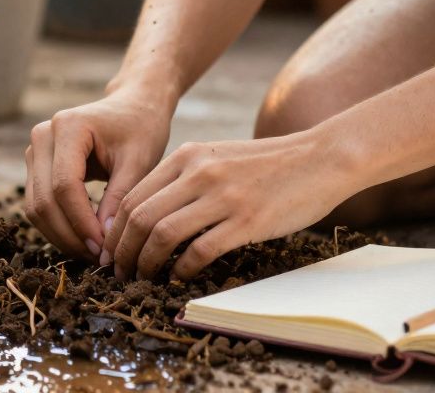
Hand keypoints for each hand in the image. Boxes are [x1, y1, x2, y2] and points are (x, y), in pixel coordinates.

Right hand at [24, 87, 173, 260]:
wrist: (133, 107)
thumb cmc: (141, 129)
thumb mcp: (139, 161)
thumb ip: (121, 199)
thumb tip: (105, 245)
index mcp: (68, 126)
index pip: (64, 186)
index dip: (82, 223)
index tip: (105, 249)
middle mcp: (43, 136)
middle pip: (44, 200)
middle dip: (70, 236)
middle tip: (101, 259)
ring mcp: (35, 151)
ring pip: (36, 208)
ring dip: (62, 237)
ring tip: (95, 255)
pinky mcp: (36, 166)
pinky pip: (39, 205)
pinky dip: (59, 228)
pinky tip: (86, 241)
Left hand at [101, 131, 359, 280]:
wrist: (322, 157)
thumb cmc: (271, 164)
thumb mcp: (219, 157)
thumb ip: (186, 177)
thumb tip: (153, 214)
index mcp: (188, 156)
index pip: (133, 196)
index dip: (115, 230)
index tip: (111, 253)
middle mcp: (199, 172)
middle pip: (139, 217)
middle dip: (122, 251)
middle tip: (119, 273)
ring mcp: (222, 196)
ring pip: (162, 234)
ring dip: (146, 263)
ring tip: (143, 279)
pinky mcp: (246, 220)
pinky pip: (199, 251)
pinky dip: (182, 270)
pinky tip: (180, 279)